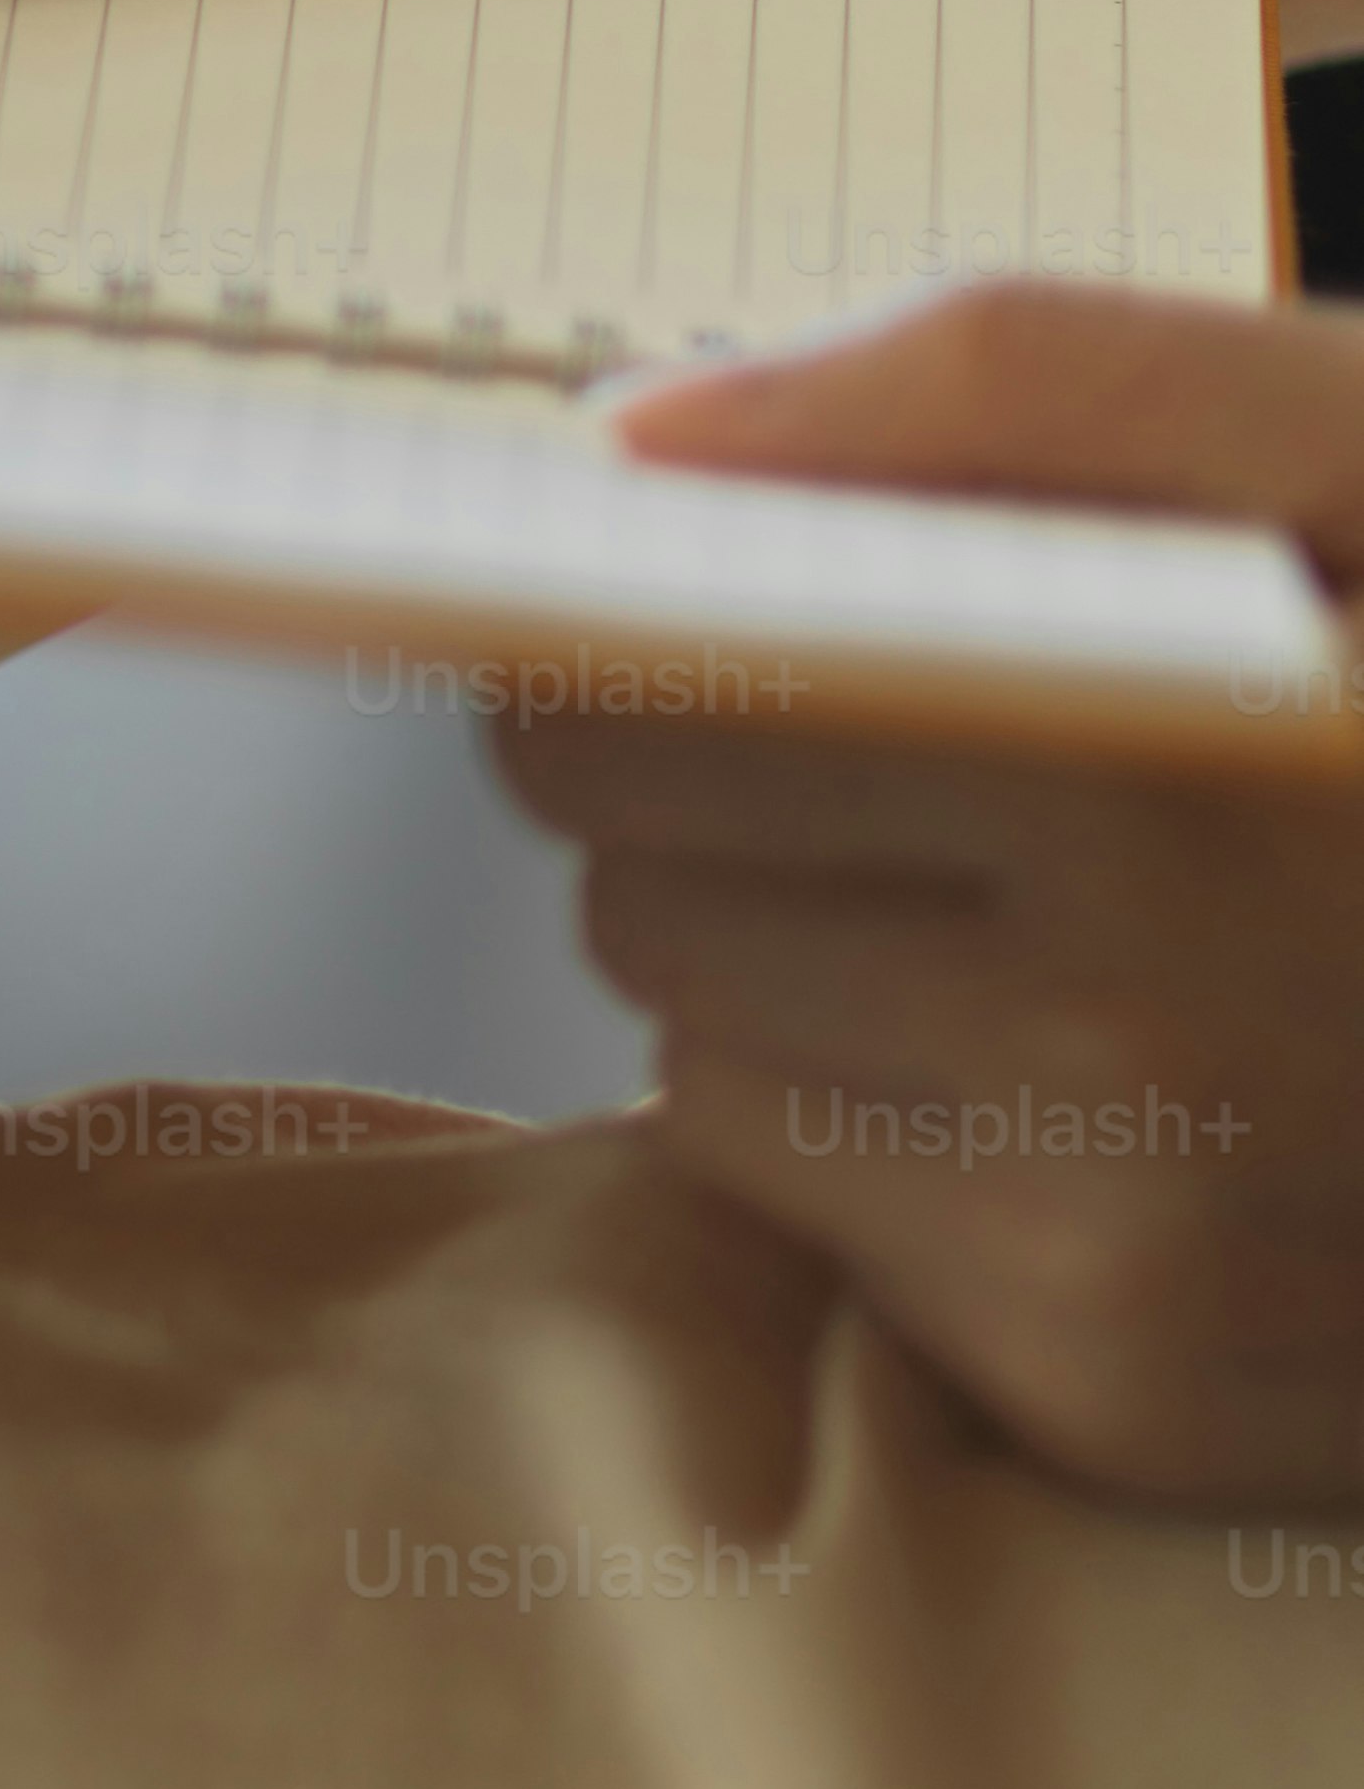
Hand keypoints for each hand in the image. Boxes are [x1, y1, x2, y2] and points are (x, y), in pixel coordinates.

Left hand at [531, 285, 1363, 1502]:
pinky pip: (819, 1227)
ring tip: (1037, 917)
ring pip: (699, 1061)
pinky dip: (899, 1144)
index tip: (728, 614)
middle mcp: (1131, 1058)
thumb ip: (1007, 376)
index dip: (644, 643)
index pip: (624, 711)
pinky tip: (1096, 1081)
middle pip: (631, 889)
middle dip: (718, 808)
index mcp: (1163, 787)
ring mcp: (1128, 1271)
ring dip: (794, 981)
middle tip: (922, 763)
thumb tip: (640, 439)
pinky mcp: (1128, 1412)